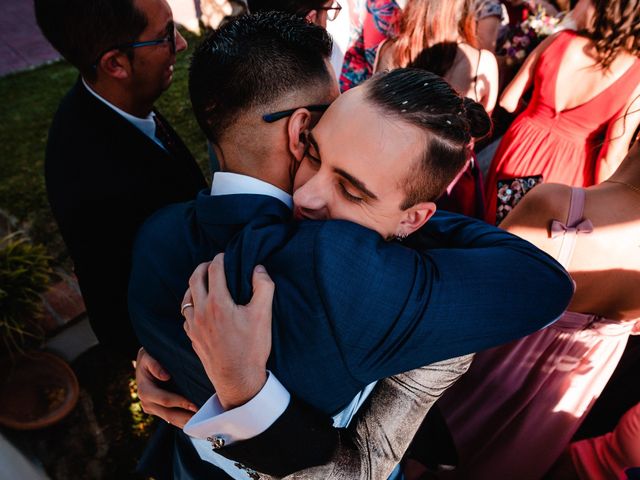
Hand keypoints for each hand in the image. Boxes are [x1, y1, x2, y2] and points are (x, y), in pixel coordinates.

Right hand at [135, 347, 197, 427]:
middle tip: (202, 420)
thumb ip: (154, 365)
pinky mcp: (158, 411)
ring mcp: (152, 409)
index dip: (180, 403)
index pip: (165, 400)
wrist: (145, 363)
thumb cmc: (149, 357)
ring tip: (202, 424)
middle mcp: (147, 403)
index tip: (195, 405)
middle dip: (186, 417)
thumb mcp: (148, 356)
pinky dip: (184, 420)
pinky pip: (172, 418)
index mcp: (145, 391)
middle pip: (169, 414)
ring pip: (171, 419)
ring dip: (186, 422)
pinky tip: (196, 421)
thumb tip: (165, 376)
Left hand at [182, 253, 273, 409]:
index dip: (220, 258)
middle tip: (214, 264)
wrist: (238, 380)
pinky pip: (186, 315)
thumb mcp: (263, 314)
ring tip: (206, 283)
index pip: (214, 269)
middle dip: (204, 266)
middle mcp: (201, 311)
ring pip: (187, 296)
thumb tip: (259, 269)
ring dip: (195, 285)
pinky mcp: (192, 337)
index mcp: (218, 302)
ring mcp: (193, 325)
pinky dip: (192, 305)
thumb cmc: (252, 347)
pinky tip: (201, 308)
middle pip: (195, 278)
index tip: (226, 256)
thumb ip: (263, 287)